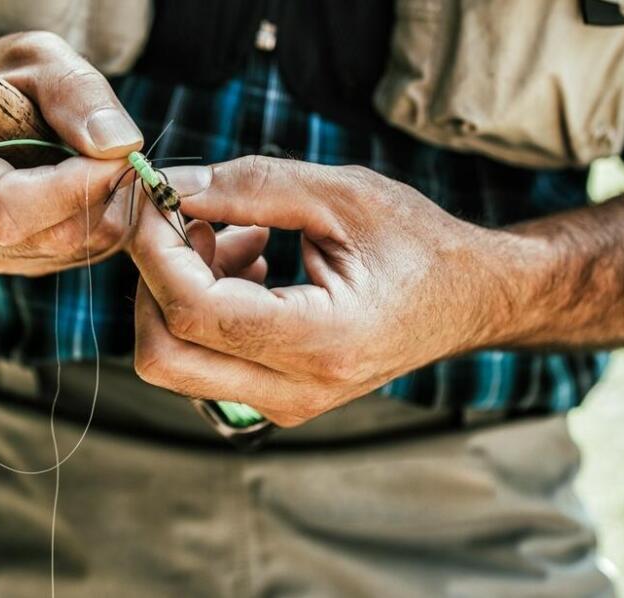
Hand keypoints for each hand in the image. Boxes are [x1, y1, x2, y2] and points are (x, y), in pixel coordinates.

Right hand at [0, 32, 143, 275]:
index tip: (118, 152)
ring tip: (91, 157)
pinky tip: (85, 181)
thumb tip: (117, 146)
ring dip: (104, 204)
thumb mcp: (42, 58)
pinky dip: (99, 217)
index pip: (5, 208)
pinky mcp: (15, 262)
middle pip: (49, 235)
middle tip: (112, 148)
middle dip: (97, 193)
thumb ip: (78, 94)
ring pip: (72, 247)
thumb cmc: (11, 74)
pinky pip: (79, 253)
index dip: (73, 187)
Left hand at [130, 158, 522, 425]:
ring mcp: (286, 404)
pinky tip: (250, 263)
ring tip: (241, 235)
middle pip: (163, 355)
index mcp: (322, 341)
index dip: (154, 250)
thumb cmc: (419, 243)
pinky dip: (203, 308)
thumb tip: (171, 186)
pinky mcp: (278, 399)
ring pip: (176, 362)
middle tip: (190, 219)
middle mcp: (298, 390)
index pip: (193, 311)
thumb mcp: (342, 194)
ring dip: (181, 290)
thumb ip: (251, 187)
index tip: (155, 197)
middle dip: (153, 279)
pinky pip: (204, 363)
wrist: (469, 299)